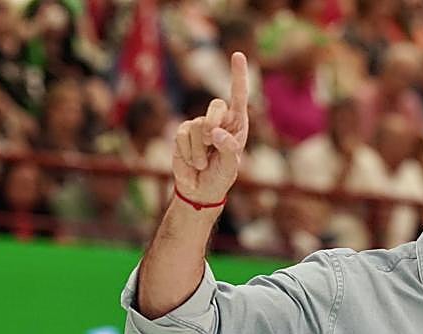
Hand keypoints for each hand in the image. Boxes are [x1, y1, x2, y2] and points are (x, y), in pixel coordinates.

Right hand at [172, 51, 248, 203]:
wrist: (200, 191)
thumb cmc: (221, 177)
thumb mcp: (230, 167)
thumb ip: (228, 149)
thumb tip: (215, 133)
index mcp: (236, 125)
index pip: (238, 97)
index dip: (238, 76)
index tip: (238, 54)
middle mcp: (219, 121)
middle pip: (216, 106)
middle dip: (213, 123)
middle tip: (212, 142)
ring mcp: (199, 125)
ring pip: (197, 127)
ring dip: (199, 151)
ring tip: (203, 164)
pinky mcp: (183, 133)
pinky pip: (183, 136)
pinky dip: (188, 153)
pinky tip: (193, 163)